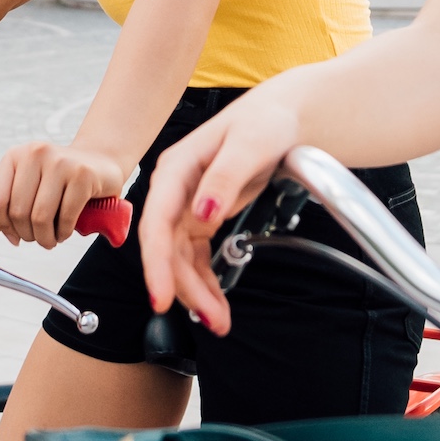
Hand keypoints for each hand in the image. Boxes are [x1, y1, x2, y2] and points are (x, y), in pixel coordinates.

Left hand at [0, 139, 133, 250]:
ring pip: (39, 217)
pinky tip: (65, 230)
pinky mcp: (82, 175)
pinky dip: (64, 232)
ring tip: (51, 237)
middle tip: (37, 237)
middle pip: (17, 212)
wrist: (99, 163)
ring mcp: (60, 162)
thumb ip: (4, 208)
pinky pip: (65, 217)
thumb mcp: (28, 187)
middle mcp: (35, 154)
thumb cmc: (59, 180)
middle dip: (27, 235)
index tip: (14, 234)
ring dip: (45, 237)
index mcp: (15, 156)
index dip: (3, 225)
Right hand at [138, 92, 306, 335]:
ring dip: (196, 292)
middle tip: (212, 320)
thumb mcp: (248, 145)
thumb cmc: (264, 122)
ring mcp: (186, 206)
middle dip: (185, 288)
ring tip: (219, 322)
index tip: (161, 299)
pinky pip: (197, 257)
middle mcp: (174, 191)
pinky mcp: (201, 217)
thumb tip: (203, 212)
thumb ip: (225, 177)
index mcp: (175, 170)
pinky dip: (205, 282)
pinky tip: (216, 303)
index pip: (157, 225)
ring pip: (181, 259)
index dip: (156, 265)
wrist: (282, 118)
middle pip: (168, 250)